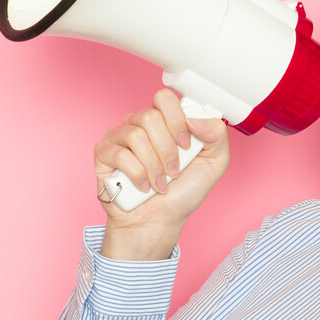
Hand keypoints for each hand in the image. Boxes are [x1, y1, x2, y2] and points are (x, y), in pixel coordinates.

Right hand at [92, 88, 230, 254]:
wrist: (161, 221)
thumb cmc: (183, 192)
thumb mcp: (214, 163)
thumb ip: (216, 135)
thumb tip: (195, 118)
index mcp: (164, 121)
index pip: (164, 99)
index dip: (177, 121)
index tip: (186, 145)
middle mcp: (139, 125)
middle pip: (149, 117)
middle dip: (166, 149)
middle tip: (173, 170)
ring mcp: (119, 138)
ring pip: (135, 136)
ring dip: (153, 166)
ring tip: (160, 183)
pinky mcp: (104, 154)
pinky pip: (119, 154)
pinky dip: (136, 174)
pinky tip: (142, 186)